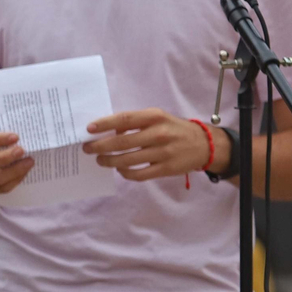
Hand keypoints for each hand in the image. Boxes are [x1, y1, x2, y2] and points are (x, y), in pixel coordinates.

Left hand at [84, 108, 216, 182]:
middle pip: (122, 142)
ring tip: (100, 160)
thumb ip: (136, 122)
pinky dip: (125, 173)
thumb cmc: (173, 129)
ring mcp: (162, 153)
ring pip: (128, 160)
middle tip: (88, 148)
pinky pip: (139, 174)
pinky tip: (120, 169)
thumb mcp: (158, 117)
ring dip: (109, 161)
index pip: (124, 119)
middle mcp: (158, 133)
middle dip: (101, 146)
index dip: (104, 124)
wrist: (203, 144)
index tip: (89, 129)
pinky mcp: (165, 169)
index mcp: (154, 117)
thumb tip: (110, 130)